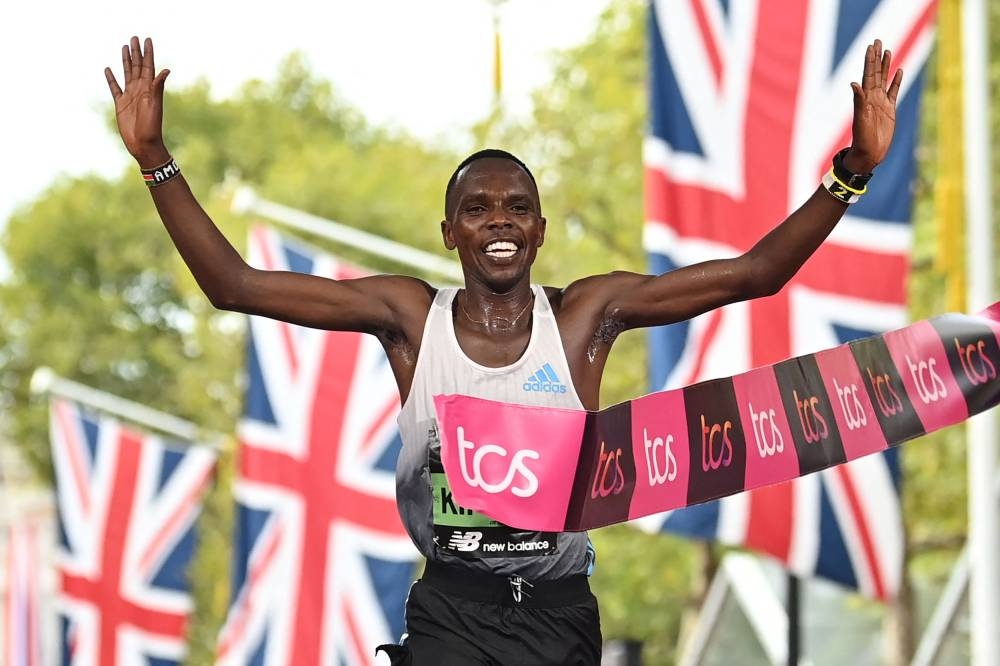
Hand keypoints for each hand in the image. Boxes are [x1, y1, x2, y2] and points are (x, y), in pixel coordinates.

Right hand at [105, 37, 170, 168]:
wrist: (143, 143)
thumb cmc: (152, 126)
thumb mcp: (155, 104)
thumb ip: (157, 87)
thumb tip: (166, 69)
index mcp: (149, 88)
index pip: (148, 66)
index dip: (148, 53)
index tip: (147, 39)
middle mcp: (140, 89)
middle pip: (137, 66)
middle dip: (136, 52)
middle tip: (134, 37)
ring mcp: (130, 96)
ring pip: (127, 73)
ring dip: (125, 61)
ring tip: (124, 47)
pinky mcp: (120, 104)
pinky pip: (115, 88)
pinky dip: (111, 78)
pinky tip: (108, 69)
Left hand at [845, 39, 901, 172]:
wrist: (869, 153)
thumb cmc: (862, 138)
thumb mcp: (861, 119)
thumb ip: (859, 101)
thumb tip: (854, 83)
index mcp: (865, 98)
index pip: (868, 74)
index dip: (869, 60)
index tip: (871, 46)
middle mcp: (872, 97)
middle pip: (875, 73)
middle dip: (877, 57)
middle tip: (878, 41)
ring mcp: (881, 102)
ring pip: (884, 79)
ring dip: (886, 65)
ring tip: (887, 51)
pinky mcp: (890, 109)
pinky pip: (893, 91)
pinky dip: (896, 81)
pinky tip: (899, 71)